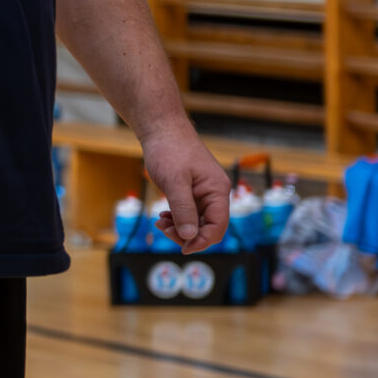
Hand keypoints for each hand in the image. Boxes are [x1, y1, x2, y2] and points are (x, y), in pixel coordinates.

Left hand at [145, 127, 230, 252]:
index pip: (218, 226)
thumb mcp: (174, 182)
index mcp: (218, 191)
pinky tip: (163, 216)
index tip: (182, 249)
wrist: (161, 128)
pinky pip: (189, 211)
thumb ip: (183, 209)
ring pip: (196, 220)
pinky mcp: (192, 189)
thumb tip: (190, 236)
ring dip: (179, 226)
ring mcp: (204, 191)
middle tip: (163, 230)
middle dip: (187, 234)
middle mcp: (215, 193)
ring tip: (160, 223)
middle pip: (207, 226)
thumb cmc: (169, 150)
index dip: (202, 241)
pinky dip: (176, 217)